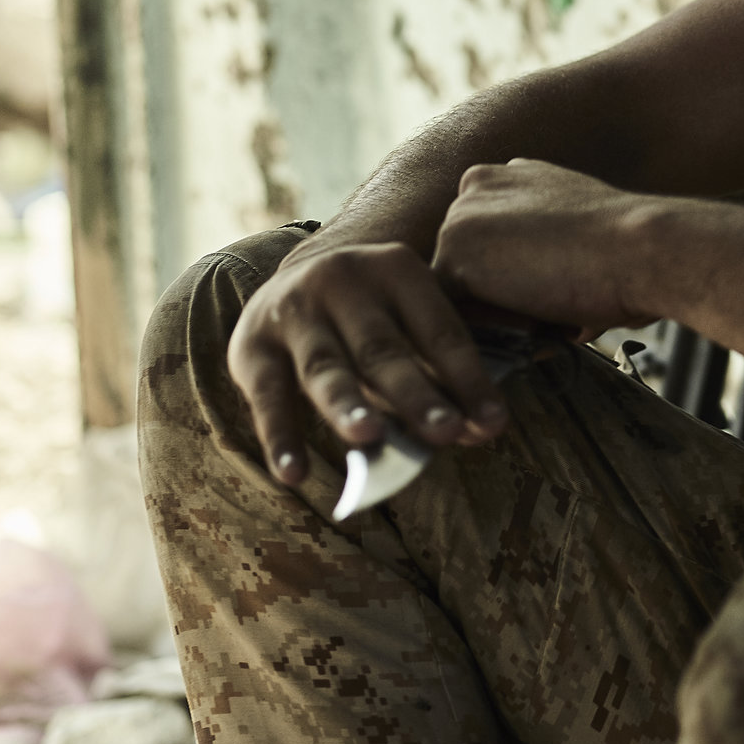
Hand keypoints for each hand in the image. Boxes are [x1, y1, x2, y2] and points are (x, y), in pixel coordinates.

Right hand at [227, 236, 509, 486]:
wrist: (289, 281)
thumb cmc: (370, 316)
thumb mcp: (406, 317)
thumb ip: (437, 367)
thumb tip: (477, 429)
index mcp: (396, 269)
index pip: (439, 330)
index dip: (467, 379)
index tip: (492, 425)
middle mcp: (343, 281)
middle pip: (383, 349)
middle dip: (416, 393)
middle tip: (446, 433)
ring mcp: (294, 312)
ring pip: (325, 367)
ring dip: (347, 405)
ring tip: (369, 437)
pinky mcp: (251, 346)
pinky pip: (267, 396)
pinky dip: (280, 436)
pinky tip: (294, 473)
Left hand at [432, 160, 672, 335]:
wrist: (643, 249)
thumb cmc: (629, 251)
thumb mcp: (577, 231)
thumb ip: (542, 250)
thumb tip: (534, 306)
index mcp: (513, 175)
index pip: (489, 240)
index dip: (518, 276)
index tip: (556, 287)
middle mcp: (480, 184)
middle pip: (468, 263)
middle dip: (500, 295)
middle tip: (553, 307)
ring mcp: (460, 218)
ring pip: (460, 291)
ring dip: (497, 314)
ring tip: (550, 312)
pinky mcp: (453, 257)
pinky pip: (455, 315)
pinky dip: (490, 332)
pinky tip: (535, 320)